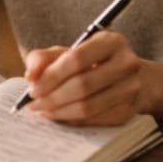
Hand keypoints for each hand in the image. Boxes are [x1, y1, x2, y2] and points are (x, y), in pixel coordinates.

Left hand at [23, 32, 147, 125]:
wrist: (126, 76)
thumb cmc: (91, 61)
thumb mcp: (68, 51)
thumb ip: (44, 58)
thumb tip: (31, 76)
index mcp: (111, 41)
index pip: (77, 59)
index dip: (51, 76)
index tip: (32, 87)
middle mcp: (127, 63)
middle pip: (83, 85)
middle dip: (52, 97)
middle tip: (34, 103)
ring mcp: (131, 89)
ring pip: (88, 107)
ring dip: (59, 112)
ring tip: (42, 110)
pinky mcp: (129, 110)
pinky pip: (94, 120)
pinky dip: (72, 120)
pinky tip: (59, 116)